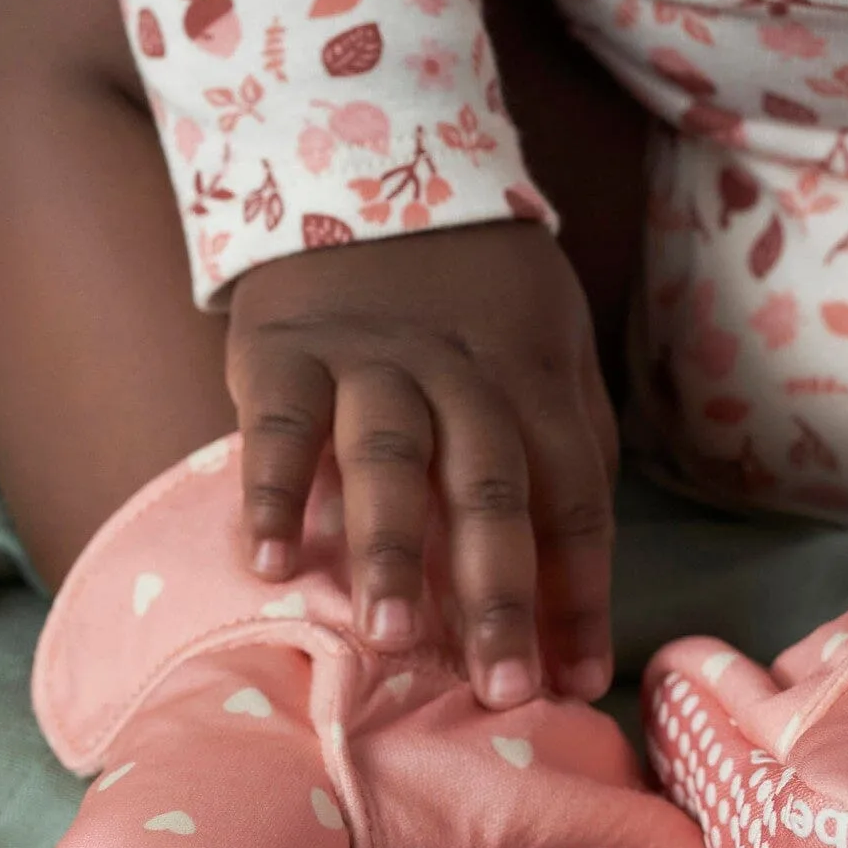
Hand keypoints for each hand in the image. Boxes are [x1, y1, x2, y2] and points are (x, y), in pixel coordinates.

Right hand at [225, 222, 617, 707]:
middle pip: (490, 490)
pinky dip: (271, 492)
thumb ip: (567, 455)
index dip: (580, 595)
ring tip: (392, 639)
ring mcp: (371, 360)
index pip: (573, 499)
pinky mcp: (286, 346)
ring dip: (391, 551)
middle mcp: (462, 374)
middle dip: (499, 596)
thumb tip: (579, 597)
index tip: (579, 685)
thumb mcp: (550, 348)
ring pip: (389, 459)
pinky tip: (267, 565)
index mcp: (535, 381)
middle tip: (500, 691)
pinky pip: (279, 425)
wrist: (363, 156)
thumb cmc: (472, 292)